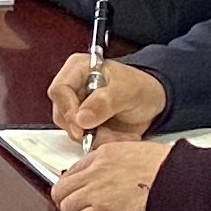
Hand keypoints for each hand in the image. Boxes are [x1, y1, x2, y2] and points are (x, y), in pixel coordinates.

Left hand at [47, 138, 174, 210]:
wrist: (180, 179)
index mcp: (104, 153)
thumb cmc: (170, 168)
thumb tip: (113, 176)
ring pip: (66, 207)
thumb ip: (118, 163)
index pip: (73, 171)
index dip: (78, 188)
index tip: (86, 196)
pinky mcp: (102, 210)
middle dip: (71, 203)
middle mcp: (95, 170)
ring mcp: (96, 190)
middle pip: (61, 189)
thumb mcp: (138, 153)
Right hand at [48, 53, 169, 142]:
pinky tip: (115, 136)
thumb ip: (104, 101)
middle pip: (61, 113)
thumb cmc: (141, 88)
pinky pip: (82, 140)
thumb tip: (81, 118)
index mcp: (79, 69)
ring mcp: (77, 107)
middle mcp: (73, 88)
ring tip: (117, 133)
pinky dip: (99, 142)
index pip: (59, 90)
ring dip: (95, 137)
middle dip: (84, 128)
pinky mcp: (83, 124)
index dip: (68, 109)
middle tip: (105, 132)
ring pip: (71, 130)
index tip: (82, 124)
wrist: (151, 103)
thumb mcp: (127, 91)